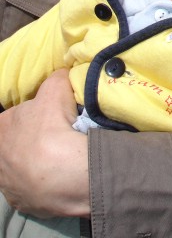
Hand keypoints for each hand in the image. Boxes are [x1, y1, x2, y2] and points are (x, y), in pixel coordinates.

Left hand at [0, 69, 89, 217]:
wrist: (62, 173)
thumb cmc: (52, 127)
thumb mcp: (56, 88)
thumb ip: (56, 77)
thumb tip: (61, 73)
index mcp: (1, 127)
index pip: (11, 117)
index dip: (30, 115)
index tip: (46, 117)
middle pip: (14, 142)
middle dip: (29, 139)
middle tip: (53, 136)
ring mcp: (6, 182)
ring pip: (19, 167)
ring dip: (34, 163)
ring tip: (57, 159)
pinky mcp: (19, 202)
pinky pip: (31, 188)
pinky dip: (42, 183)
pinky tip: (57, 178)